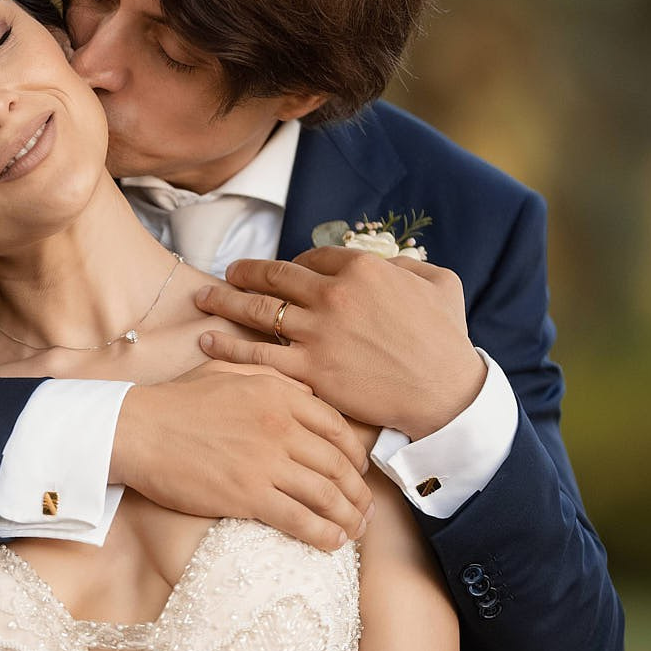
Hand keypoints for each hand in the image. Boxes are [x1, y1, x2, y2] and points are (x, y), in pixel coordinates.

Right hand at [110, 362, 373, 550]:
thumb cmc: (176, 402)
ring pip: (327, 495)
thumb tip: (305, 392)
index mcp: (281, 395)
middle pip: (339, 465)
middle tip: (365, 511)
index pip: (338, 428)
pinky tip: (332, 544)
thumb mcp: (228, 373)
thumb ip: (271, 378)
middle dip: (358, 493)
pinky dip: (323, 535)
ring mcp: (267, 462)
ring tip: (354, 532)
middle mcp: (282, 427)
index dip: (356, 456)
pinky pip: (300, 520)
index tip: (358, 474)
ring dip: (348, 518)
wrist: (137, 430)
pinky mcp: (249, 496)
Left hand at [193, 246, 486, 438]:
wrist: (446, 393)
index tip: (283, 271)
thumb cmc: (447, 339)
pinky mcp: (310, 370)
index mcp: (362, 269)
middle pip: (275, 277)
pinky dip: (228, 347)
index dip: (294, 263)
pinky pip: (259, 355)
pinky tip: (207, 341)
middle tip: (229, 274)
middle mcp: (333, 295)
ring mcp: (318, 333)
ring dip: (225, 301)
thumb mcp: (439, 283)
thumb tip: (385, 263)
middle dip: (246, 273)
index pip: (312, 257)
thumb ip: (406, 265)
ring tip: (204, 298)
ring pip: (258, 310)